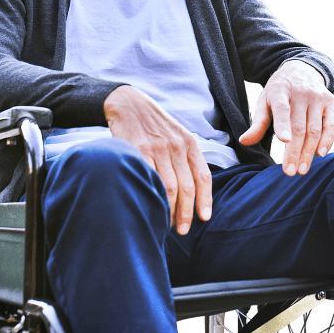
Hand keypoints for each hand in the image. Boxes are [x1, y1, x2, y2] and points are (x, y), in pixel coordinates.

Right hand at [103, 86, 212, 234]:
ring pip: (169, 187)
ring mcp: (157, 149)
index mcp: (188, 142)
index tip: (204, 217)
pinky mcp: (139, 151)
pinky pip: (149, 180)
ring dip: (170, 210)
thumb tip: (192, 188)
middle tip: (183, 230)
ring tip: (167, 223)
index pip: (203, 176)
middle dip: (187, 213)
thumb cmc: (153, 124)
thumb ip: (184, 156)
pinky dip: (152, 197)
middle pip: (187, 187)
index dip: (205, 200)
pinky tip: (151, 207)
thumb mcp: (175, 133)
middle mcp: (176, 146)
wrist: (128, 103)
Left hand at [239, 60, 333, 175]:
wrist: (301, 69)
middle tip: (290, 171)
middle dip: (294, 151)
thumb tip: (244, 141)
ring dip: (309, 151)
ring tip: (302, 168)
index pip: (282, 109)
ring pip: (314, 129)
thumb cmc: (279, 90)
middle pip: (299, 126)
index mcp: (280, 91)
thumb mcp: (265, 101)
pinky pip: (331, 124)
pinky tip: (320, 154)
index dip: (283, 125)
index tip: (283, 140)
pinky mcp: (330, 102)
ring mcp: (317, 97)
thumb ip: (258, 123)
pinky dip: (328, 140)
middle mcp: (300, 93)